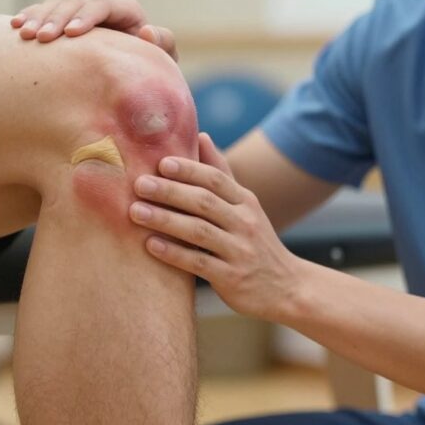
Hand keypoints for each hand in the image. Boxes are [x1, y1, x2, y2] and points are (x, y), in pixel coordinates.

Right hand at [11, 0, 177, 60]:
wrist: (129, 76)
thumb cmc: (149, 68)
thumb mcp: (162, 59)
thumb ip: (162, 44)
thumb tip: (147, 31)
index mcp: (126, 11)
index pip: (105, 5)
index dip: (88, 15)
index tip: (72, 33)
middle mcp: (101, 8)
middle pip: (76, 3)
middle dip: (57, 18)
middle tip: (42, 38)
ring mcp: (79, 13)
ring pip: (56, 6)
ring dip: (39, 18)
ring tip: (24, 34)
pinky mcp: (62, 21)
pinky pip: (42, 12)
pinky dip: (29, 17)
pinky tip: (15, 26)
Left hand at [128, 132, 300, 320]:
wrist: (288, 288)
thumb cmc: (255, 242)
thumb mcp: (246, 207)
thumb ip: (222, 175)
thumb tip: (202, 136)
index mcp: (245, 202)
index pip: (216, 179)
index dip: (189, 169)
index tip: (161, 163)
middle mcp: (245, 223)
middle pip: (204, 202)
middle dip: (170, 191)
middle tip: (139, 184)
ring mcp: (240, 251)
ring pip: (199, 231)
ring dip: (165, 219)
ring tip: (136, 212)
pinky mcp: (232, 278)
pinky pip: (199, 263)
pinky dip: (174, 253)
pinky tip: (150, 245)